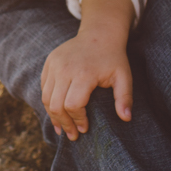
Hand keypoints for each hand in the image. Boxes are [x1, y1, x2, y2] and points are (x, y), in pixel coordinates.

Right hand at [40, 0, 136, 140]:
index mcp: (84, 73)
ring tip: (61, 128)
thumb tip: (126, 119)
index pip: (73, 105)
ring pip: (46, 98)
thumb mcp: (124, 77)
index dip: (77, 120)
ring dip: (53, 116)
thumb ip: (124, 98)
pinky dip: (48, 102)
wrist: (99, 34)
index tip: (85, 129)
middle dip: (64, 123)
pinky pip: (44, 87)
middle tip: (72, 135)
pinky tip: (56, 112)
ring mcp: (54, 65)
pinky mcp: (49, 63)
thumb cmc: (113, 58)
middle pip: (56, 105)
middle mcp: (65, 69)